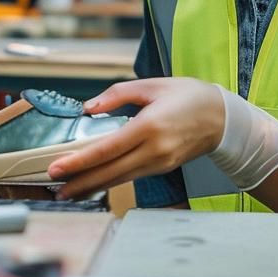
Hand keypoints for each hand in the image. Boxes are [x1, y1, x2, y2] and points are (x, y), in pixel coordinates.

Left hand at [48, 77, 224, 199]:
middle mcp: (154, 149)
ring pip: (119, 179)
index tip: (57, 168)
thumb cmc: (189, 97)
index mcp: (149, 126)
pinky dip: (110, 181)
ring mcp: (160, 163)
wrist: (223, 118)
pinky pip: (131, 177)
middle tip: (54, 188)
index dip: (79, 161)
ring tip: (67, 191)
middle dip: (80, 181)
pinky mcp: (162, 168)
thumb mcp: (152, 85)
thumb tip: (88, 107)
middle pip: (110, 172)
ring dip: (92, 186)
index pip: (107, 149)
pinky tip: (94, 183)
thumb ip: (117, 94)